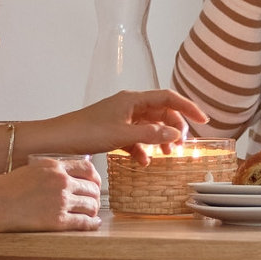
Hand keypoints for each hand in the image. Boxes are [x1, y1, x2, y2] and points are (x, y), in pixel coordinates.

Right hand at [0, 159, 102, 232]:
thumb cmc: (3, 188)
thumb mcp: (30, 169)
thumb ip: (50, 172)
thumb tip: (64, 179)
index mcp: (54, 166)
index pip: (87, 168)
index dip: (95, 178)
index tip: (94, 184)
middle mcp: (61, 181)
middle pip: (92, 188)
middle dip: (94, 196)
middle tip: (92, 203)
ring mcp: (61, 200)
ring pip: (91, 205)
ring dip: (93, 210)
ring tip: (91, 214)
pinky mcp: (57, 220)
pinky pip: (84, 222)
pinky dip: (92, 224)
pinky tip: (93, 224)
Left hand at [60, 88, 209, 162]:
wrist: (57, 139)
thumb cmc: (85, 132)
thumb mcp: (122, 135)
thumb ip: (151, 135)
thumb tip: (175, 134)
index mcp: (133, 99)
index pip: (168, 98)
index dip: (187, 108)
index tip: (203, 120)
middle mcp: (129, 105)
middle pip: (161, 113)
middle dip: (174, 129)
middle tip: (181, 147)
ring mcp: (121, 118)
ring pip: (149, 127)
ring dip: (159, 141)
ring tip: (165, 156)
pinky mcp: (113, 130)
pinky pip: (136, 138)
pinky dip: (142, 149)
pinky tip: (143, 162)